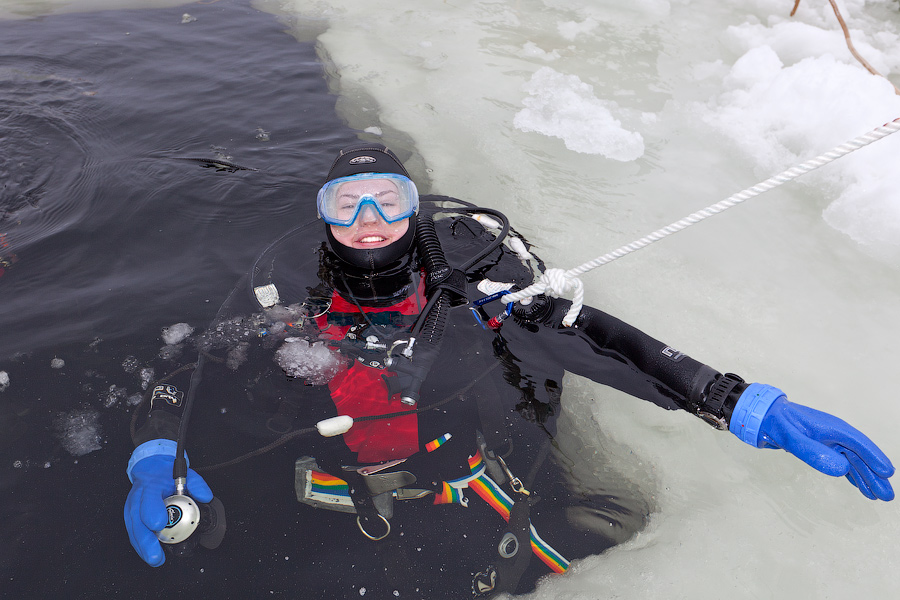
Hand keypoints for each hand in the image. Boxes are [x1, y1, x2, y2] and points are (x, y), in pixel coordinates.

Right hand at [124, 454, 212, 565]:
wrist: (149, 468)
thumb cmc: (166, 473)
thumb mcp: (184, 473)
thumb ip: (197, 484)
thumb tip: (206, 496)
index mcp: (151, 485)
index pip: (149, 499)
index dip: (153, 512)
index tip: (159, 524)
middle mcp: (138, 497)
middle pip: (138, 521)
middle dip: (146, 540)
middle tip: (156, 555)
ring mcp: (131, 507)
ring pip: (133, 529)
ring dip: (143, 547)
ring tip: (155, 559)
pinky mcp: (129, 516)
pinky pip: (133, 532)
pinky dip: (140, 545)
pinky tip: (148, 554)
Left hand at [731, 384, 893, 500]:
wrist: (761, 415)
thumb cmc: (774, 422)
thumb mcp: (790, 437)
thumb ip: (813, 452)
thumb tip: (843, 469)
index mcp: (831, 427)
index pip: (858, 443)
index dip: (874, 457)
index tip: (887, 473)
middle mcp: (834, 433)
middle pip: (860, 455)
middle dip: (874, 475)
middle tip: (887, 496)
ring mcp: (829, 440)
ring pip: (853, 461)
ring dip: (865, 477)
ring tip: (877, 496)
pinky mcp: (822, 447)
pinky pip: (842, 461)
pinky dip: (852, 474)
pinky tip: (859, 486)